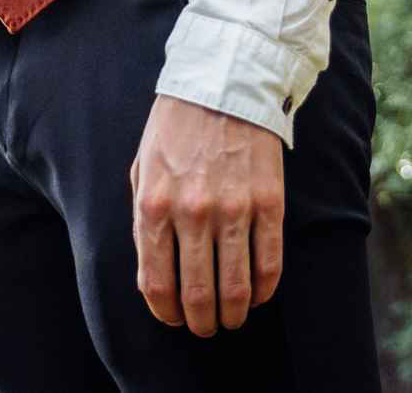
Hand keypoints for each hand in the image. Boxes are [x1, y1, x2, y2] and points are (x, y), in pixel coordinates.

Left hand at [129, 96, 283, 335]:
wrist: (222, 83)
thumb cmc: (175, 128)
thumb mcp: (142, 168)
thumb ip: (142, 219)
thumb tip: (152, 272)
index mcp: (153, 204)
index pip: (156, 282)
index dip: (165, 312)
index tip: (173, 320)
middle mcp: (191, 212)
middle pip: (196, 294)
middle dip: (200, 322)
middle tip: (205, 327)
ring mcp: (233, 209)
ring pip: (236, 288)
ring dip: (233, 314)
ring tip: (232, 318)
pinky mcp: (269, 203)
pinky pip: (269, 264)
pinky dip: (265, 291)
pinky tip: (259, 296)